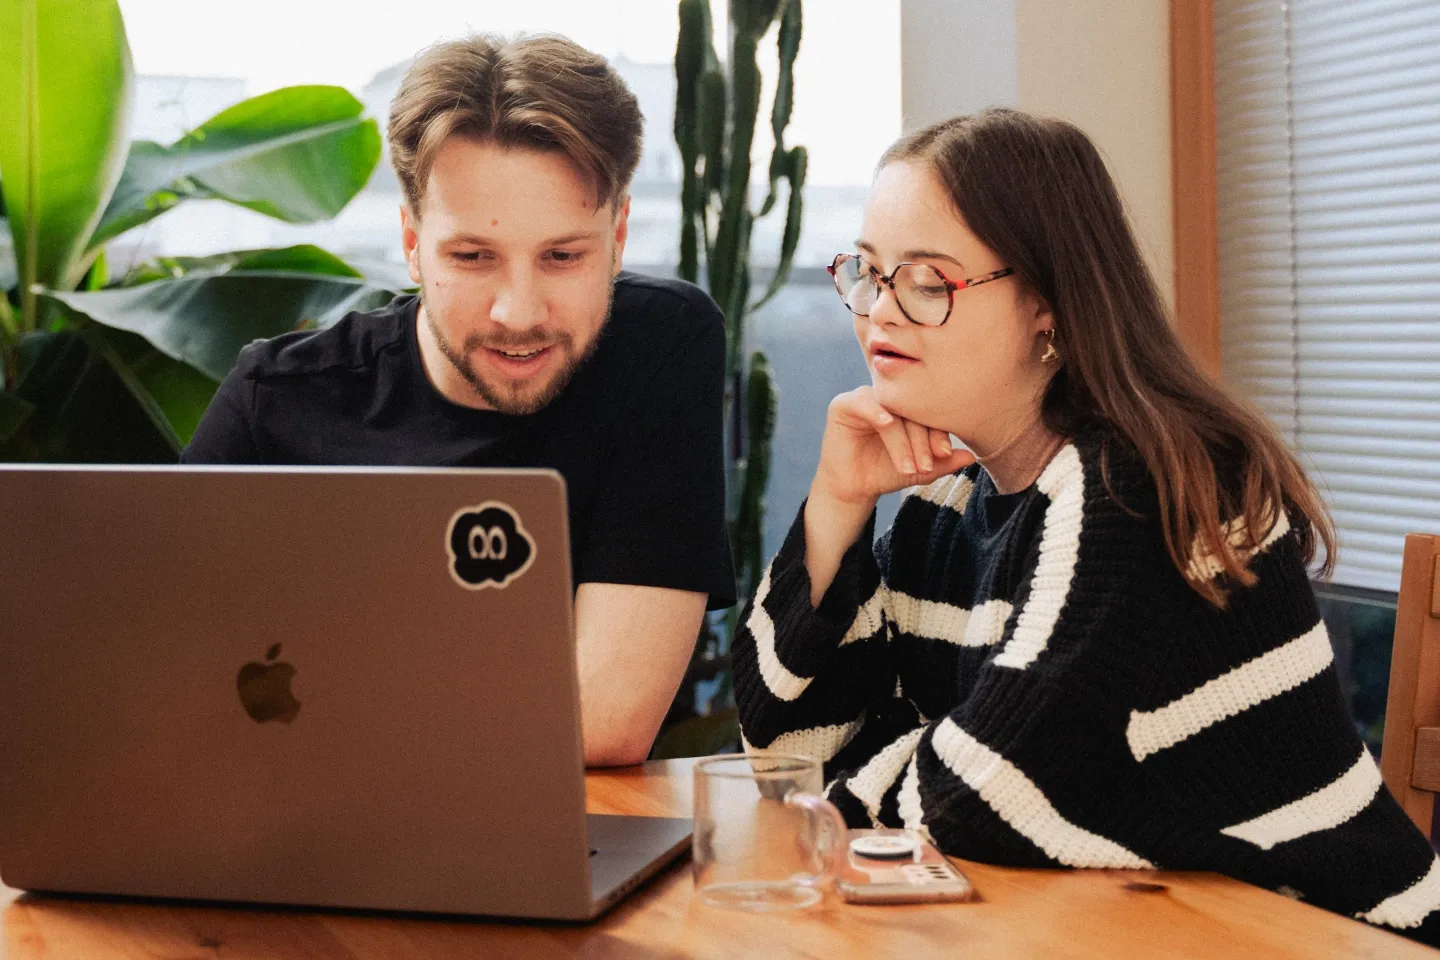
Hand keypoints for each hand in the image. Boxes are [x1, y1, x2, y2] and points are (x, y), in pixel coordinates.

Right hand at [811, 386, 974, 507]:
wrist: (853, 489)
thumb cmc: (886, 473)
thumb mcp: (920, 470)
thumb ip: (944, 463)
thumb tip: (971, 457)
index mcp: (908, 406)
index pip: (928, 412)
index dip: (938, 432)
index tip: (946, 454)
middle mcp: (888, 398)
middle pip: (911, 411)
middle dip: (921, 441)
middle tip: (926, 466)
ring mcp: (866, 398)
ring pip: (892, 412)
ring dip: (902, 442)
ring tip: (908, 467)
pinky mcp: (844, 404)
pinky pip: (864, 403)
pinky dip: (877, 412)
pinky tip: (886, 425)